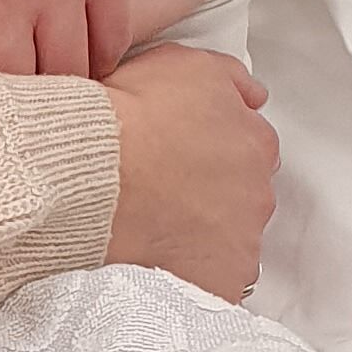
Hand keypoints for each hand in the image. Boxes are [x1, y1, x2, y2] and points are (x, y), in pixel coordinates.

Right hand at [101, 44, 277, 299]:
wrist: (93, 173)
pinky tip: (155, 266)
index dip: (212, 152)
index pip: (250, 150)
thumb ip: (228, 78)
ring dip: (199, 238)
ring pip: (228, 243)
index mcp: (254, 142)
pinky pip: (209, 286)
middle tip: (162, 194)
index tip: (182, 159)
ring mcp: (240, 244)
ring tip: (152, 232)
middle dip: (210, 197)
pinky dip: (188, 278)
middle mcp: (257, 194)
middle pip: (242, 198)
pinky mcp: (216, 286)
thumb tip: (253, 95)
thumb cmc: (129, 118)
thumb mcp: (182, 65)